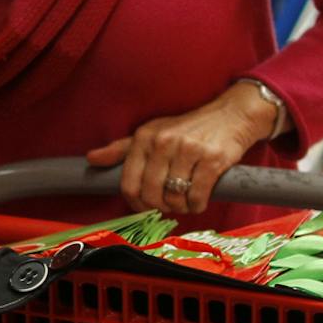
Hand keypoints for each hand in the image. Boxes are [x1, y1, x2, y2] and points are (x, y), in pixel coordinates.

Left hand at [85, 83, 281, 215]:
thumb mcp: (152, 132)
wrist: (231, 115)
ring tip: (183, 203)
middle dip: (159, 207)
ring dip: (179, 207)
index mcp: (144, 138)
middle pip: (151, 194)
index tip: (145, 207)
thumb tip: (91, 159)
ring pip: (174, 197)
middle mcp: (163, 143)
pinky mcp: (212, 159)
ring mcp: (188, 150)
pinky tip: (197, 202)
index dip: (135, 203)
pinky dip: (196, 205)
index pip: (129, 183)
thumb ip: (121, 149)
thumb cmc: (187, 128)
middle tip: (168, 207)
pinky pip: (196, 195)